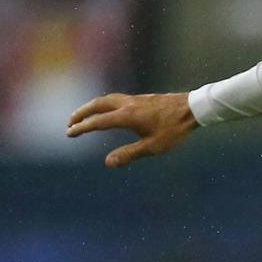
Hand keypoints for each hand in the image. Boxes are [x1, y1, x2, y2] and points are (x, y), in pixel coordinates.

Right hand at [66, 92, 198, 167]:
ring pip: (106, 99)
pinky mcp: (141, 99)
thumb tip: (108, 163)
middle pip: (97, 105)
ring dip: (92, 107)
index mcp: (127, 116)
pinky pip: (116, 99)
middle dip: (81, 113)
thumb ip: (129, 154)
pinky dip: (104, 104)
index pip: (97, 121)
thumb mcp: (153, 147)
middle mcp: (127, 104)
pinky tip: (108, 111)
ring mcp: (134, 99)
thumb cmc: (174, 130)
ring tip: (84, 115)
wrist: (192, 109)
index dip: (81, 128)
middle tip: (70, 123)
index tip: (69, 133)